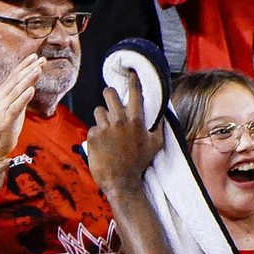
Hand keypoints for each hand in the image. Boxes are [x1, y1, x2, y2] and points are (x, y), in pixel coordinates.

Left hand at [85, 82, 162, 199]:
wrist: (121, 181)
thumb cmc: (139, 164)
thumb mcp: (156, 145)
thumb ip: (158, 128)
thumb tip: (161, 115)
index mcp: (136, 121)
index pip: (135, 94)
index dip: (133, 81)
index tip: (130, 72)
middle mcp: (120, 120)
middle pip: (109, 94)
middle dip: (109, 94)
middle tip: (110, 100)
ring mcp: (105, 127)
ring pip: (99, 111)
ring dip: (102, 118)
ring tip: (108, 132)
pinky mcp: (93, 135)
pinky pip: (92, 127)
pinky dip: (96, 134)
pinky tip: (102, 145)